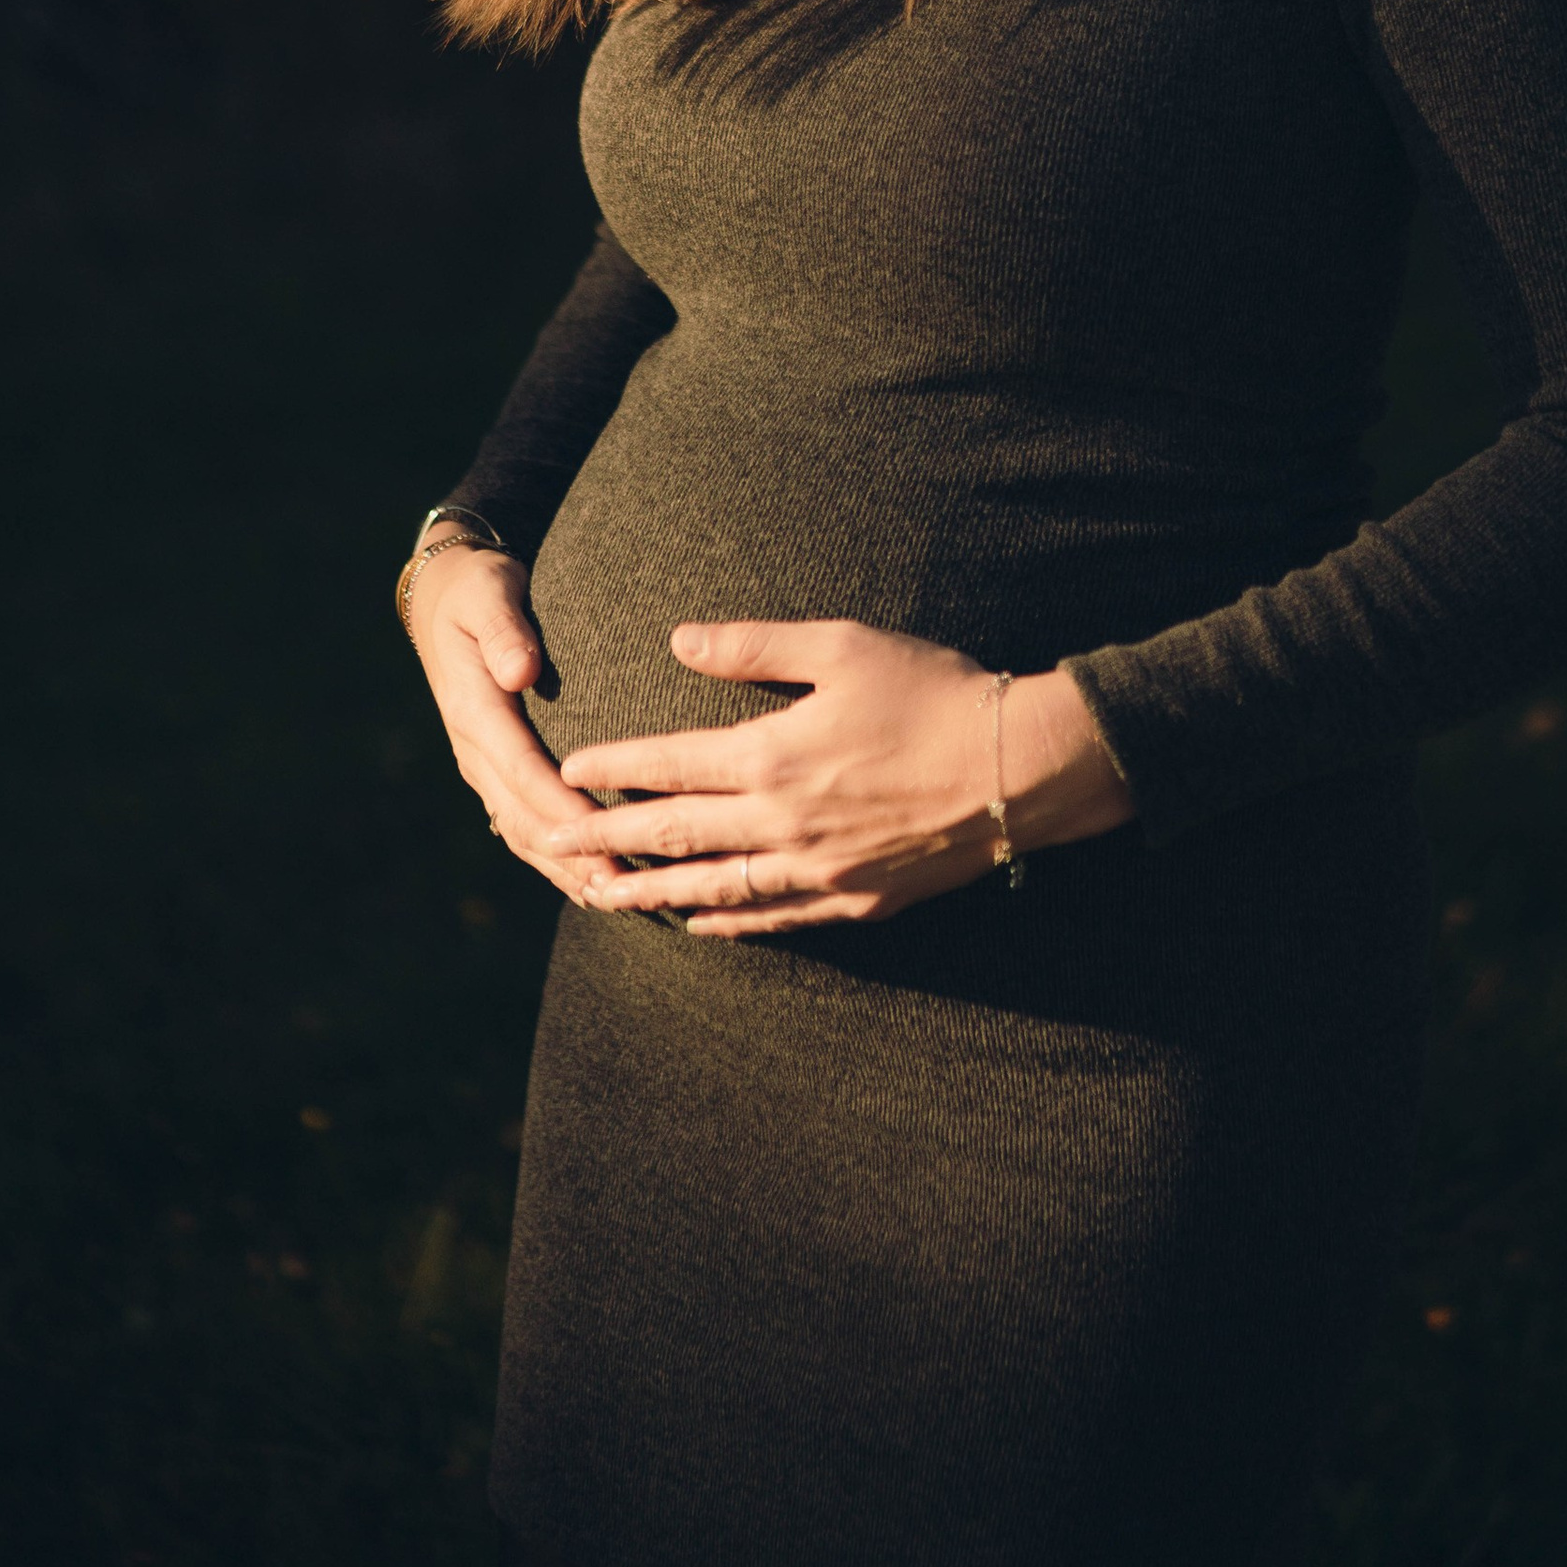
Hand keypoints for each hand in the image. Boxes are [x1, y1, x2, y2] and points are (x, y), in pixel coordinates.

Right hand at [399, 543, 600, 909]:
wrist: (447, 599)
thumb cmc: (480, 590)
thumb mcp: (489, 593)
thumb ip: (504, 630)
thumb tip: (519, 671)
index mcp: (475, 709)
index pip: (523, 769)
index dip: (562, 808)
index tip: (604, 838)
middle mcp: (475, 747)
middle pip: (525, 815)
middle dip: (571, 856)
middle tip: (622, 888)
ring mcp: (482, 765)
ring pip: (521, 830)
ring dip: (564, 868)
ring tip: (613, 899)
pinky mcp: (494, 771)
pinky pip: (522, 823)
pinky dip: (553, 857)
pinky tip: (589, 881)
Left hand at [553, 620, 1133, 935]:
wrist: (1018, 766)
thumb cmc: (934, 691)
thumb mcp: (843, 646)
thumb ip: (753, 646)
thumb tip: (679, 641)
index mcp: (773, 756)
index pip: (669, 765)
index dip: (611, 769)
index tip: (566, 770)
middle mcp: (783, 823)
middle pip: (674, 836)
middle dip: (604, 842)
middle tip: (547, 848)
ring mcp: (818, 870)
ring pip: (714, 889)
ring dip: (652, 894)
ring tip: (600, 899)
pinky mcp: (856, 899)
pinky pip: (774, 919)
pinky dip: (728, 924)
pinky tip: (698, 925)